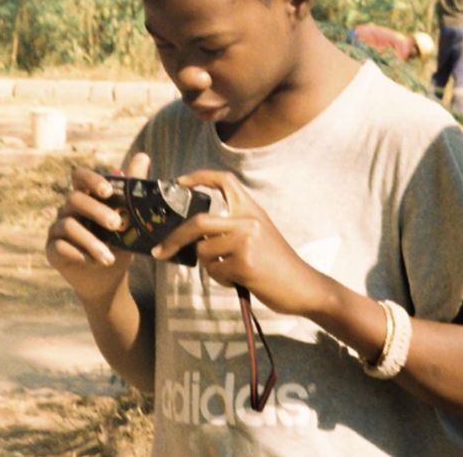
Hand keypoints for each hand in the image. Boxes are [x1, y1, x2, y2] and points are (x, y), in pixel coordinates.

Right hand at [47, 152, 149, 302]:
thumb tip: (142, 156)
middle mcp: (69, 209)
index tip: (108, 191)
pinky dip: (81, 254)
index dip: (90, 179)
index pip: (79, 176)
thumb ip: (133, 188)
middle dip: (98, 211)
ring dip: (92, 241)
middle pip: (75, 199)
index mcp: (88, 196)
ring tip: (110, 256)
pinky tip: (97, 262)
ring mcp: (58, 228)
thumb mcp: (132, 217)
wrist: (109, 275)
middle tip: (119, 225)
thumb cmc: (121, 241)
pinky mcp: (52, 249)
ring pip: (69, 225)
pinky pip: (60, 246)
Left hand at [156, 169, 329, 315]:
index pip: (226, 181)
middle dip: (174, 238)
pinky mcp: (244, 262)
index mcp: (252, 210)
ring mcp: (246, 240)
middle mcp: (249, 220)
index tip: (180, 181)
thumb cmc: (277, 264)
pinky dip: (221, 279)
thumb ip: (232, 229)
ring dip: (210, 266)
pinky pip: (214, 271)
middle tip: (160, 251)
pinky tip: (240, 279)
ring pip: (203, 251)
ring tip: (233, 270)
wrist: (302, 285)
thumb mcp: (259, 236)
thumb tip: (193, 237)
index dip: (201, 176)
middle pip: (199, 222)